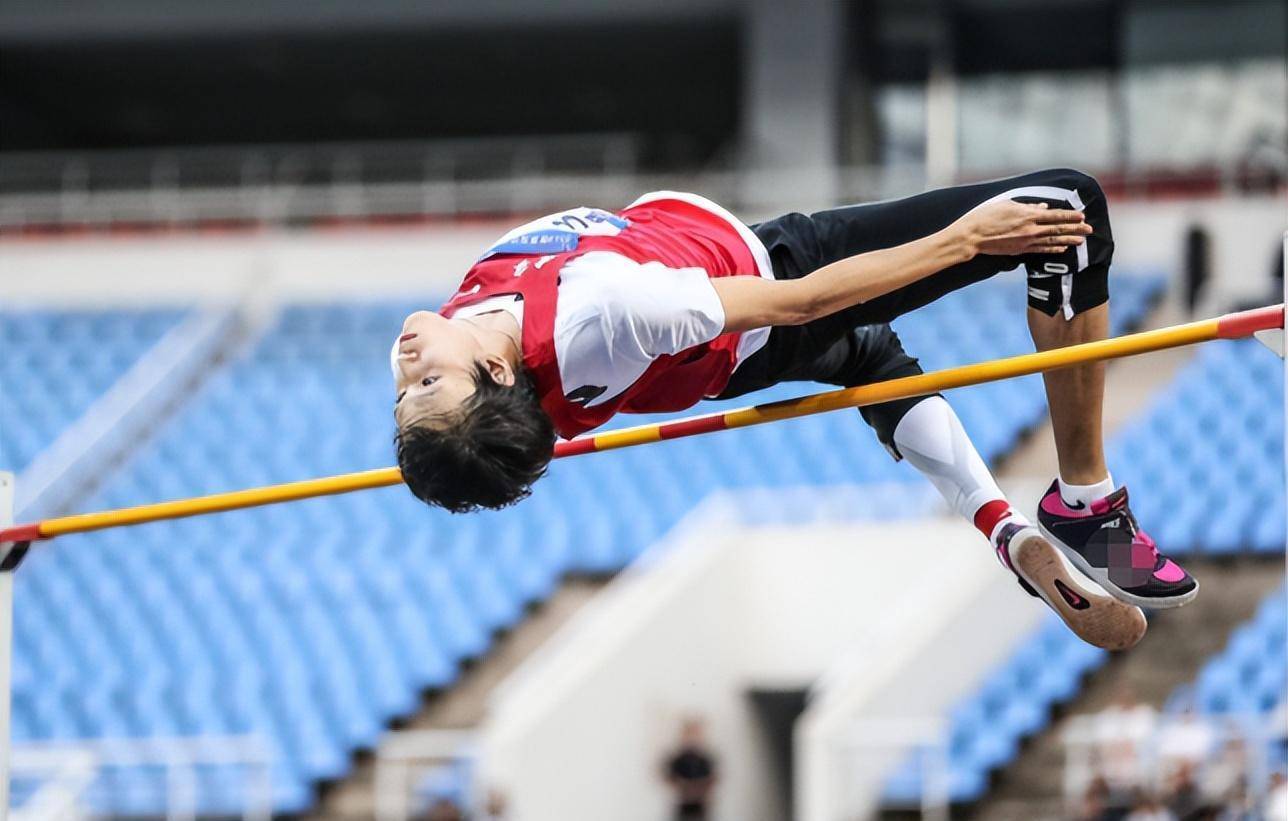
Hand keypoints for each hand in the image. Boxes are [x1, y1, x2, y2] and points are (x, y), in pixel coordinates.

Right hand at [955, 200, 1091, 256]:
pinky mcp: (1019, 250)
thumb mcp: (1007, 204)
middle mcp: (1030, 229)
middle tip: (1089, 229)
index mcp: (1028, 215)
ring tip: (1081, 241)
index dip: (1070, 216)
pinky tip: (1061, 248)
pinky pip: (1040, 249)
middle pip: (1058, 229)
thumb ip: (1028, 206)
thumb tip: (1044, 208)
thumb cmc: (986, 216)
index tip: (1082, 216)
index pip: (1055, 215)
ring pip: (1052, 241)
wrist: (971, 236)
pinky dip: (1053, 248)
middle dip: (1075, 229)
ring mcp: (1025, 241)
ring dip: (1068, 240)